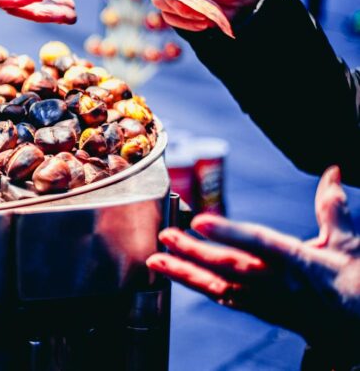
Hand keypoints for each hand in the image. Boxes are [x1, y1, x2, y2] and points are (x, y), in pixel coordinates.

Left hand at [147, 167, 359, 351]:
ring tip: (157, 260)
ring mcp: (268, 301)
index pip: (261, 243)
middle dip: (194, 252)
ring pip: (220, 286)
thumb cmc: (353, 281)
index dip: (229, 233)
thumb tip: (332, 170)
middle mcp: (280, 283)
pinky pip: (224, 299)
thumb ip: (332, 207)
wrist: (358, 326)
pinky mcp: (261, 312)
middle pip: (231, 266)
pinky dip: (199, 287)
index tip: (200, 222)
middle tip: (167, 236)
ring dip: (186, 273)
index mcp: (302, 262)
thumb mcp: (348, 243)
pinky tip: (177, 275)